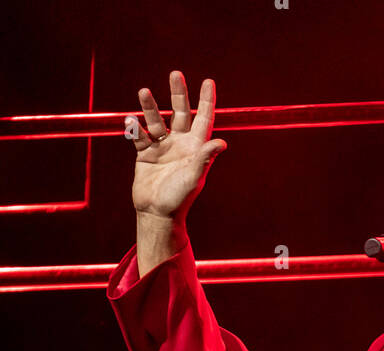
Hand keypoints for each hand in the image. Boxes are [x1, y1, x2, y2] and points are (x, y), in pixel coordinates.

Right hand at [130, 71, 226, 220]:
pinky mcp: (145, 154)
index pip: (203, 119)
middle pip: (180, 113)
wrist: (157, 214)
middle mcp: (180, 144)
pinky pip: (139, 136)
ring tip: (144, 92)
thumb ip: (204, 158)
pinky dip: (135, 128)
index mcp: (195, 148)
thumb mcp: (194, 177)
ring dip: (150, 106)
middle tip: (176, 74)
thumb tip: (222, 142)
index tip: (208, 81)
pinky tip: (131, 121)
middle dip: (178, 94)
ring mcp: (162, 147)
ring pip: (156, 120)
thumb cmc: (179, 198)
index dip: (207, 101)